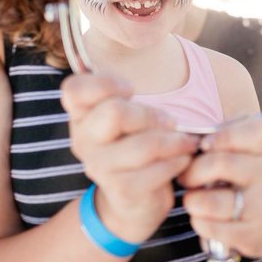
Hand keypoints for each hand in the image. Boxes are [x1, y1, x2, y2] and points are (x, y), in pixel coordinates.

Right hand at [62, 73, 199, 243]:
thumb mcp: (128, 120)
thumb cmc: (134, 146)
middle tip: (171, 121)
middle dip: (151, 114)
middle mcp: (84, 140)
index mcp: (81, 116)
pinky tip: (183, 160)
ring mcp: (100, 167)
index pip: (74, 90)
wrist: (133, 202)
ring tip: (188, 142)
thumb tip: (151, 59)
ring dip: (175, 141)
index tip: (131, 90)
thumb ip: (128, 98)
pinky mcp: (121, 190)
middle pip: (115, 112)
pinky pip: (157, 170)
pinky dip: (177, 162)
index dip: (105, 83)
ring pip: (144, 145)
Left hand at [178, 117, 261, 258]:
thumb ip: (224, 145)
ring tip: (194, 202)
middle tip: (186, 179)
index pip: (250, 130)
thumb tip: (186, 145)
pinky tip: (204, 220)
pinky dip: (199, 223)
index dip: (220, 137)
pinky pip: (211, 227)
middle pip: (220, 163)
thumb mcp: (249, 157)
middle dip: (192, 172)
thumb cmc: (253, 185)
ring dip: (192, 201)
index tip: (203, 146)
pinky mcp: (253, 234)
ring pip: (211, 201)